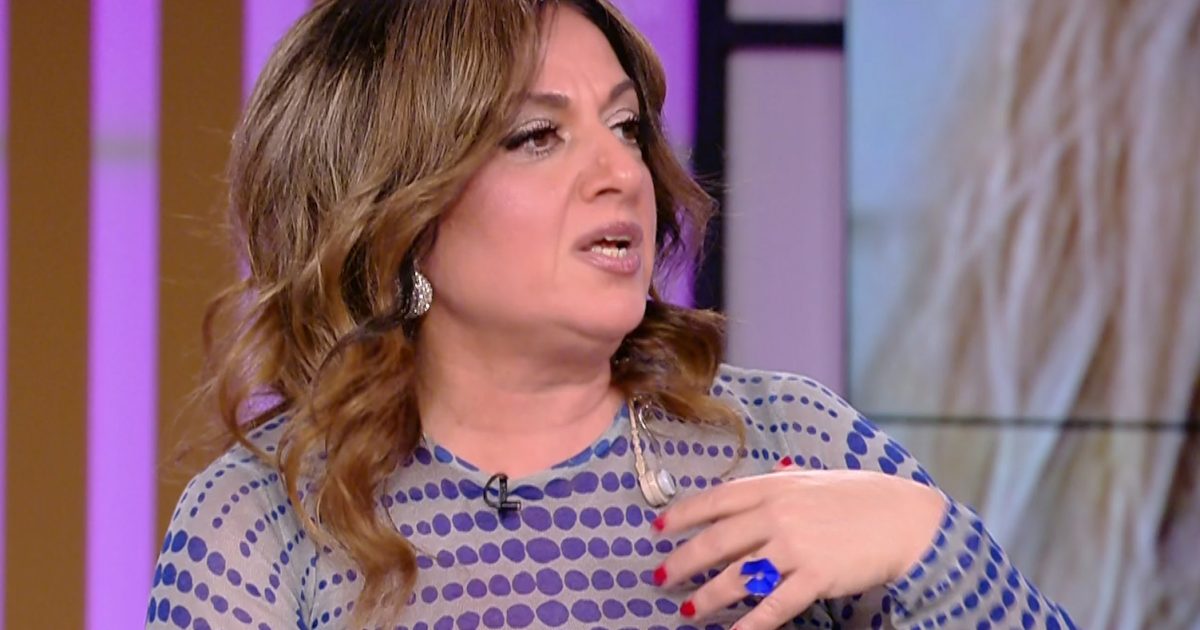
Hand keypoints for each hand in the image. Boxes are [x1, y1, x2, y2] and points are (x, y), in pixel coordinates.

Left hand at [651, 464, 945, 628]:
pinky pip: (772, 606)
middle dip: (683, 562)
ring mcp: (795, 545)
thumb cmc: (861, 497)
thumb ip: (779, 486)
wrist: (905, 519)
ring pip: (737, 577)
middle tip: (661, 578)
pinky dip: (748, 625)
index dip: (683, 514)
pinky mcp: (814, 576)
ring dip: (708, 597)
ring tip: (688, 611)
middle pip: (716, 541)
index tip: (658, 527)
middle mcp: (778, 513)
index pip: (716, 499)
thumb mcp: (813, 480)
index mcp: (774, 485)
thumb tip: (751, 490)